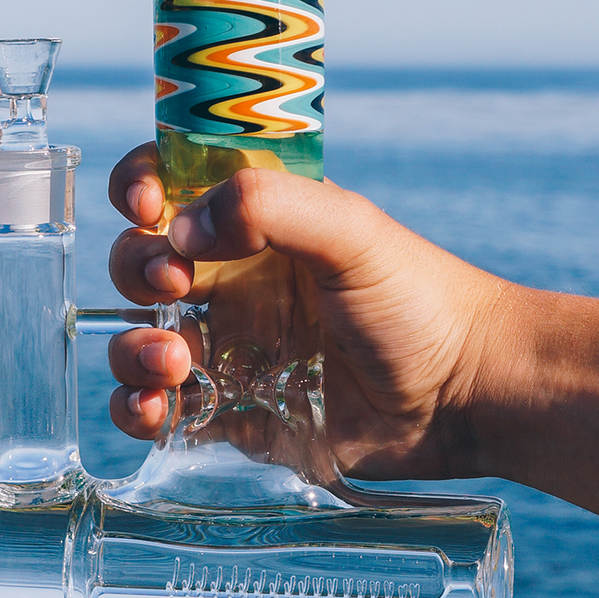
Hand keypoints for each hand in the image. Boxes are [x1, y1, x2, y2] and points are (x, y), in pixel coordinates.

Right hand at [104, 144, 511, 478]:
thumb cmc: (421, 298)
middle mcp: (236, 278)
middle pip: (144, 259)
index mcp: (259, 220)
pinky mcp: (235, 414)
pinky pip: (161, 410)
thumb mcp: (352, 230)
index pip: (175, 182)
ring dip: (132, 348)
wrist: (466, 395)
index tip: (144, 203)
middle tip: (173, 282)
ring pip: (141, 337)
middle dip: (136, 267)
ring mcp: (232, 347)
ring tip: (173, 362)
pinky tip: (158, 411)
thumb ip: (269, 206)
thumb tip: (181, 228)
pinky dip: (138, 410)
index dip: (141, 184)